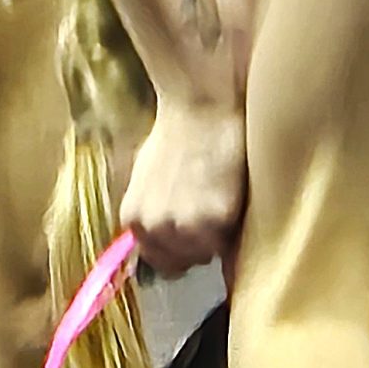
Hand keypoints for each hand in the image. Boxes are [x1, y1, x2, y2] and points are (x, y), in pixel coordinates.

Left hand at [120, 96, 246, 277]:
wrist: (201, 104)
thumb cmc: (174, 135)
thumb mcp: (146, 180)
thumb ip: (151, 213)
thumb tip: (160, 236)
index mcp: (134, 219)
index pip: (159, 262)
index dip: (179, 249)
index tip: (192, 232)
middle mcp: (156, 229)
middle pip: (185, 263)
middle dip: (197, 244)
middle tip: (208, 212)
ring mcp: (186, 226)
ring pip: (209, 254)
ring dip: (216, 236)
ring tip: (220, 202)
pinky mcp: (218, 218)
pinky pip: (231, 239)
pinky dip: (234, 224)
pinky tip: (231, 194)